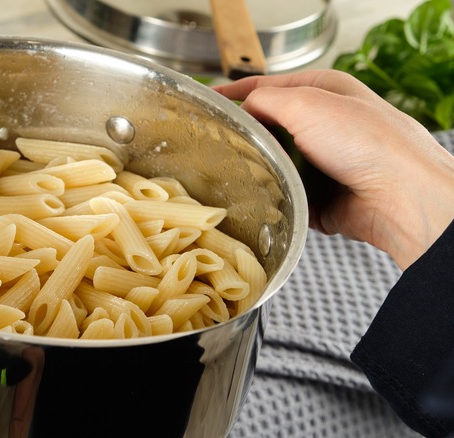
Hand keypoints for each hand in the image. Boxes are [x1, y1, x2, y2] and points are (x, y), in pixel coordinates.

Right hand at [214, 69, 453, 269]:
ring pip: (273, 166)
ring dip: (260, 173)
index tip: (206, 101)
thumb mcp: (306, 103)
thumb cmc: (366, 142)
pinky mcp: (322, 197)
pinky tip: (265, 202)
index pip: (268, 87)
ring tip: (240, 178)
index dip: (235, 93)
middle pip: (268, 129)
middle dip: (247, 139)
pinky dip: (276, 201)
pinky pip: (285, 197)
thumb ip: (265, 100)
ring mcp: (324, 163)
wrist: (401, 197)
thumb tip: (243, 110)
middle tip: (219, 146)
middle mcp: (324, 125)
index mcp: (323, 92)